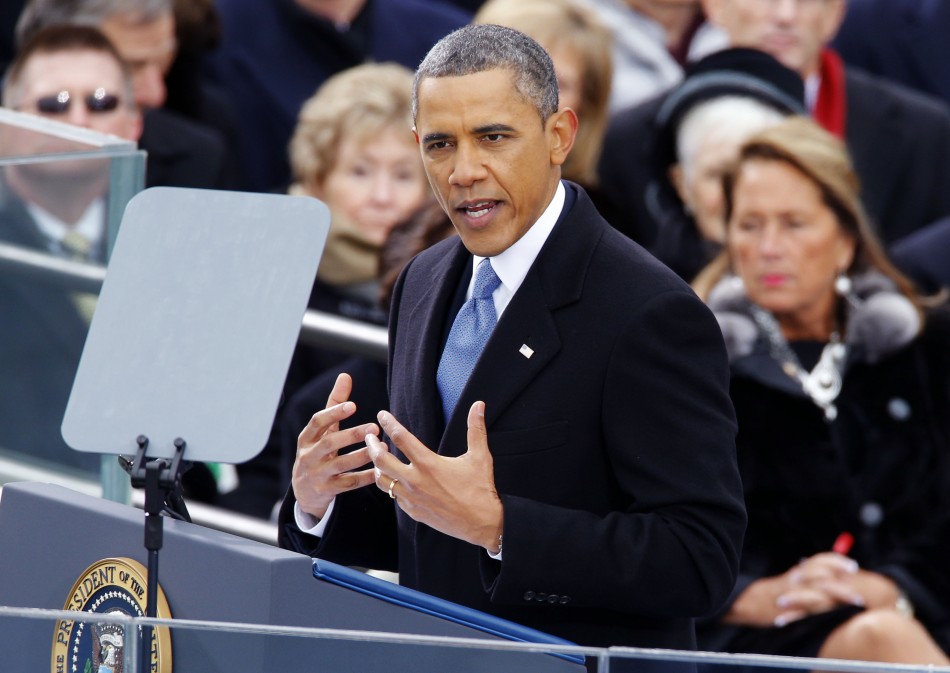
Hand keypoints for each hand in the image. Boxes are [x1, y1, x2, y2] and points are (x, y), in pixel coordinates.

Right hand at [291, 373, 378, 518]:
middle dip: (352, 435)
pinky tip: (379, 470)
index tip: (353, 405)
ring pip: (340, 465)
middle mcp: (308, 456)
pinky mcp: (326, 491)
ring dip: (362, 455)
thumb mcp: (321, 431)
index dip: (334, 413)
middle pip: (330, 443)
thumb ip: (334, 404)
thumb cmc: (317, 452)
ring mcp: (316, 475)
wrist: (304, 492)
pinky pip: (348, 484)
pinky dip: (364, 477)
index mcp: (306, 438)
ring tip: (381, 447)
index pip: (317, 421)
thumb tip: (345, 376)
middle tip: (374, 427)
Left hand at [366, 401, 503, 551]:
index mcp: (428, 464)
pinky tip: (394, 479)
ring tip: (379, 457)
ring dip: (377, 466)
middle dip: (371, 445)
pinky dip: (390, 485)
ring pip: (382, 480)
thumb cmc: (480, 489)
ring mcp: (411, 498)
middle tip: (369, 436)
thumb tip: (479, 405)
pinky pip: (393, 496)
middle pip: (380, 460)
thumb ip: (476, 428)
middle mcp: (415, 481)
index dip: (389, 423)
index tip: (381, 414)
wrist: (481, 524)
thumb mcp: (479, 456)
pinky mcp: (413, 511)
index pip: (401, 438)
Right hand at [726, 552, 862, 627]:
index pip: (819, 560)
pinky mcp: (792, 608)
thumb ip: (805, 578)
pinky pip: (812, 607)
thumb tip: (828, 577)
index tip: (852, 565)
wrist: (750, 603)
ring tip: (857, 599)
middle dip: (841, 572)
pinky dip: (827, 609)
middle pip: (822, 571)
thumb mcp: (787, 582)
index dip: (836, 561)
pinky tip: (839, 613)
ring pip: (820, 589)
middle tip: (857, 574)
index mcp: (798, 573)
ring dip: (840, 592)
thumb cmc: (771, 594)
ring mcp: (795, 593)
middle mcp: (797, 579)